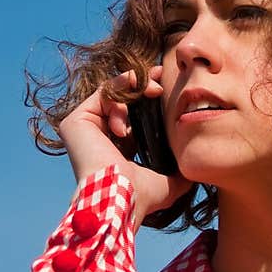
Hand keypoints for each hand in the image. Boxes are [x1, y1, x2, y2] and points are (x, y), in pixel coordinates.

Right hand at [57, 68, 192, 229]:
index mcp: (118, 148)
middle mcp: (99, 136)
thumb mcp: (169, 183)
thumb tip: (197, 171)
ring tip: (152, 91)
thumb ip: (180, 172)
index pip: (133, 114)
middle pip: (121, 98)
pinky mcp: (75, 122)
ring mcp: (85, 128)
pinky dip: (117, 99)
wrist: (120, 197)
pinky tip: (125, 127)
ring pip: (111, 92)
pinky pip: (100, 95)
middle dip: (142, 83)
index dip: (147, 97)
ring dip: (133, 86)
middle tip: (159, 75)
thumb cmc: (141, 195)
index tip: (163, 85)